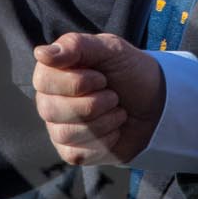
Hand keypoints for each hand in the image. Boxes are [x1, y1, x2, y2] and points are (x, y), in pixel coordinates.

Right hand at [33, 31, 165, 165]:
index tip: (101, 77)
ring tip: (118, 111)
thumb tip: (40, 53)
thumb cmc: (131, 72)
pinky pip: (77, 153)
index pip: (43, 80)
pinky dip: (104, 141)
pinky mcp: (72, 151)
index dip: (76, 81)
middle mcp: (50, 101)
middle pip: (51, 109)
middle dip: (93, 103)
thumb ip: (77, 45)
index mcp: (54, 73)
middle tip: (113, 95)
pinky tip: (115, 130)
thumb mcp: (111, 49)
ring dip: (103, 121)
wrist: (157, 104)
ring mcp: (59, 128)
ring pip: (65, 133)